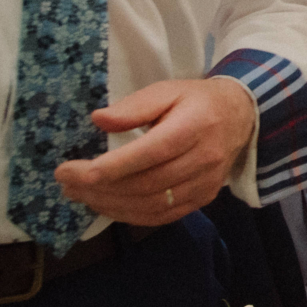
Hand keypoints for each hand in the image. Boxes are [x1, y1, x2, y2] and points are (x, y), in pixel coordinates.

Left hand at [55, 76, 257, 224]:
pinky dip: (130, 215)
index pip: (150, 153)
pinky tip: (107, 206)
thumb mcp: (166, 91)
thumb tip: (99, 119)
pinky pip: (162, 215)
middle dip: (99, 188)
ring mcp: (204, 183)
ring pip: (151, 204)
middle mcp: (203, 159)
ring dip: (110, 205)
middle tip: (66, 183)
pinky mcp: (203, 199)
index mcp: (194, 126)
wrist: (241, 117)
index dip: (111, 167)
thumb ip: (134, 107)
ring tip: (79, 196)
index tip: (72, 171)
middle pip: (146, 184)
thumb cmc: (196, 101)